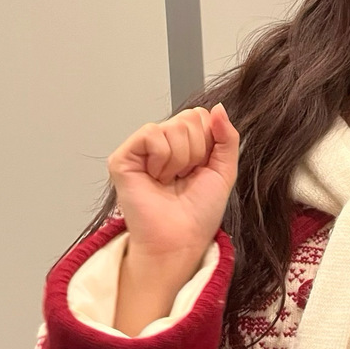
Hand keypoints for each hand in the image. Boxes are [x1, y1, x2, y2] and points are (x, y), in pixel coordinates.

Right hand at [107, 104, 239, 267]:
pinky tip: (156, 178)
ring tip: (170, 180)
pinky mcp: (122, 157)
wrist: (180, 239)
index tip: (201, 169)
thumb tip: (219, 108)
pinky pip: (151, 134)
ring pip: (173, 127)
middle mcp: (161, 143)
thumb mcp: (225, 170)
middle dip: (196, 151)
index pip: (201, 116)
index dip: (209, 142)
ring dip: (181, 160)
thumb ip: (227, 137)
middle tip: (184, 177)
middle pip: (189, 118)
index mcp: (185, 145)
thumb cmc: (199, 213)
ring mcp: (140, 149)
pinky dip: (162, 158)